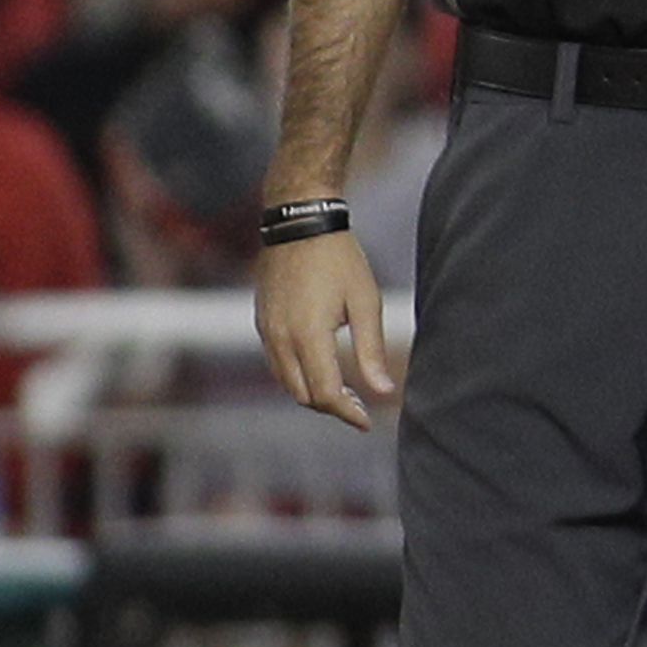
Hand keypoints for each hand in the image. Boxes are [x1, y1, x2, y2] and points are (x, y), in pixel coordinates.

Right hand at [255, 228, 400, 428]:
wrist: (299, 224)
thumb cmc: (340, 260)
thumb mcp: (365, 301)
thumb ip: (371, 349)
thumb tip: (384, 392)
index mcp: (308, 335)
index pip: (325, 393)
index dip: (348, 413)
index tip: (368, 422)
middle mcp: (280, 339)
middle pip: (303, 395)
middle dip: (331, 408)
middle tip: (361, 409)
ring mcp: (266, 332)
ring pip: (287, 383)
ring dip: (313, 395)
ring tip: (347, 394)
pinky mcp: (262, 323)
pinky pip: (278, 364)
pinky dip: (299, 377)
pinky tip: (323, 370)